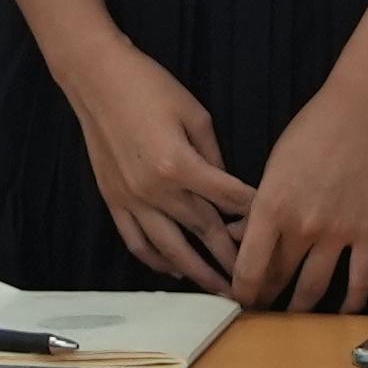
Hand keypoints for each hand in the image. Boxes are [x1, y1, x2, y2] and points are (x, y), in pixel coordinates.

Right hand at [50, 35, 256, 289]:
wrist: (96, 77)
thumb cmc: (148, 85)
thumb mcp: (194, 112)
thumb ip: (213, 154)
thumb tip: (226, 185)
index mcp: (180, 164)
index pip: (227, 198)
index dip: (253, 211)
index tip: (272, 225)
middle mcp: (156, 190)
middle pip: (203, 231)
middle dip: (231, 256)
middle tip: (253, 279)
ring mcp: (131, 199)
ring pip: (170, 249)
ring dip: (197, 272)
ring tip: (218, 290)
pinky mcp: (113, 200)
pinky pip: (136, 241)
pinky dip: (155, 261)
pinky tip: (173, 269)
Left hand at [226, 74, 367, 311]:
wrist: (360, 113)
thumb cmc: (310, 131)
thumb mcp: (271, 165)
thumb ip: (254, 205)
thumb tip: (237, 236)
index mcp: (271, 207)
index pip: (248, 267)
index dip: (240, 291)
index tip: (237, 300)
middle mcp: (301, 227)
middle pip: (278, 279)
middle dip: (265, 299)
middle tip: (259, 310)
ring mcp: (337, 233)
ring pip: (314, 288)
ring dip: (299, 308)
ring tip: (291, 318)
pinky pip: (359, 279)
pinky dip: (351, 302)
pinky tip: (343, 314)